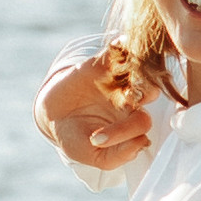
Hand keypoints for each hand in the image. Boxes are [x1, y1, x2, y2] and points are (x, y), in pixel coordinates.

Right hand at [38, 50, 152, 170]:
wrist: (52, 116)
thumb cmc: (77, 138)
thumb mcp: (93, 155)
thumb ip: (117, 156)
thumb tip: (142, 144)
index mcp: (133, 121)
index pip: (142, 122)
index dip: (126, 130)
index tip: (96, 139)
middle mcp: (131, 99)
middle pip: (149, 91)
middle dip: (145, 93)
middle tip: (128, 98)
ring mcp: (118, 79)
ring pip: (137, 68)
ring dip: (137, 69)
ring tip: (124, 75)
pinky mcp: (103, 62)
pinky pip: (117, 50)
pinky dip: (121, 45)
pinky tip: (121, 44)